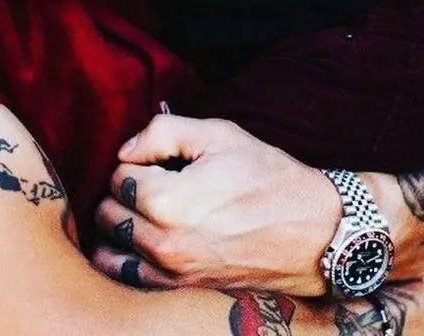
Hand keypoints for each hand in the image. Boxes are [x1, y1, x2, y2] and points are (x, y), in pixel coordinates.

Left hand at [89, 113, 339, 296]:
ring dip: (119, 224)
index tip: (161, 162)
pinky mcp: (181, 291)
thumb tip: (125, 150)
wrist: (315, 232)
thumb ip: (162, 132)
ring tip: (145, 210)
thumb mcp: (218, 134)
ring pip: (109, 246)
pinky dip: (123, 256)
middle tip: (154, 182)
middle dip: (124, 192)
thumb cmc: (267, 176)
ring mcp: (172, 274)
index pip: (118, 176)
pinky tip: (143, 238)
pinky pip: (127, 276)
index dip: (137, 162)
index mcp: (170, 201)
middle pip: (108, 211)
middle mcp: (165, 244)